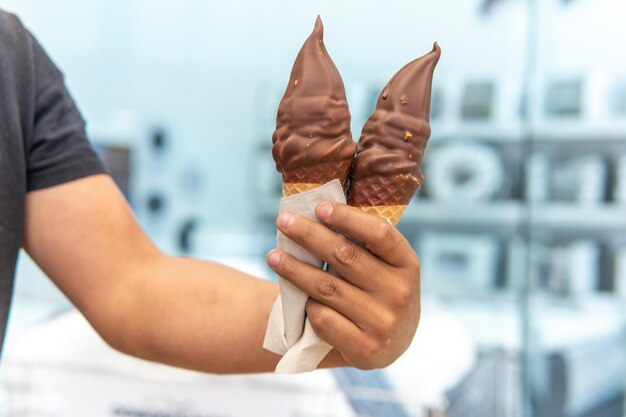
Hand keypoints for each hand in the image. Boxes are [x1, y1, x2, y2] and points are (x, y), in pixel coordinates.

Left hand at [266, 201, 420, 369]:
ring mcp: (383, 322)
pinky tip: (298, 299)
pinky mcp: (365, 348)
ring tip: (273, 256)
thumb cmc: (378, 289)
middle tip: (283, 220)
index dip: (348, 218)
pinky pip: (323, 318)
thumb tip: (316, 212)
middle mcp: (399, 292)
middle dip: (309, 235)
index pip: (380, 234)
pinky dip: (307, 306)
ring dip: (294, 269)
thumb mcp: (385, 266)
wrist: (392, 342)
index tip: (319, 207)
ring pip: (326, 287)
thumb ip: (362, 243)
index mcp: (407, 264)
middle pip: (345, 256)